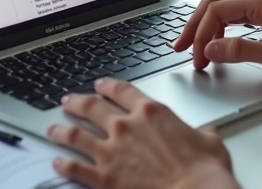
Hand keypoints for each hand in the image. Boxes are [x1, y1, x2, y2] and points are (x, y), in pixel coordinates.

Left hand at [48, 78, 237, 188]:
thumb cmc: (203, 170)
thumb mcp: (209, 141)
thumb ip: (201, 132)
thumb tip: (204, 132)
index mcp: (151, 112)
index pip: (121, 90)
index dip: (107, 86)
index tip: (99, 86)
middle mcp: (126, 126)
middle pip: (92, 107)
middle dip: (77, 102)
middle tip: (68, 101)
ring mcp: (111, 151)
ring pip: (76, 134)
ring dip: (62, 130)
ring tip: (53, 129)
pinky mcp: (103, 177)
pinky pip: (75, 167)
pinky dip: (64, 163)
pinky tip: (57, 161)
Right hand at [173, 0, 261, 83]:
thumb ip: (240, 51)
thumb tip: (210, 49)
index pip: (217, 10)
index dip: (202, 34)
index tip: (197, 58)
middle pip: (215, 2)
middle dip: (196, 24)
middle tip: (182, 48)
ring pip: (224, 9)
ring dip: (206, 27)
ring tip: (194, 49)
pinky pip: (236, 19)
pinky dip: (221, 30)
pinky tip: (215, 45)